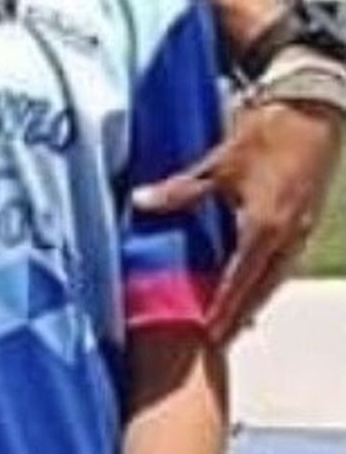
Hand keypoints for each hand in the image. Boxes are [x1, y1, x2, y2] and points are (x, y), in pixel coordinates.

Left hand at [133, 88, 342, 343]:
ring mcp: (302, 232)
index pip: (239, 283)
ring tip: (236, 319)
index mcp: (264, 230)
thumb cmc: (265, 137)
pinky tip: (255, 280)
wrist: (312, 113)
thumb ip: (181, 190)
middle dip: (241, 315)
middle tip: (221, 340)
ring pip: (276, 278)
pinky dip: (267, 277)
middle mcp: (288, 239)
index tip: (209, 336)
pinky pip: (285, 261)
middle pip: (262, 290)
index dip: (223, 310)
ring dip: (256, 298)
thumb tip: (140, 203)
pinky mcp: (306, 222)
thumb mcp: (218, 164)